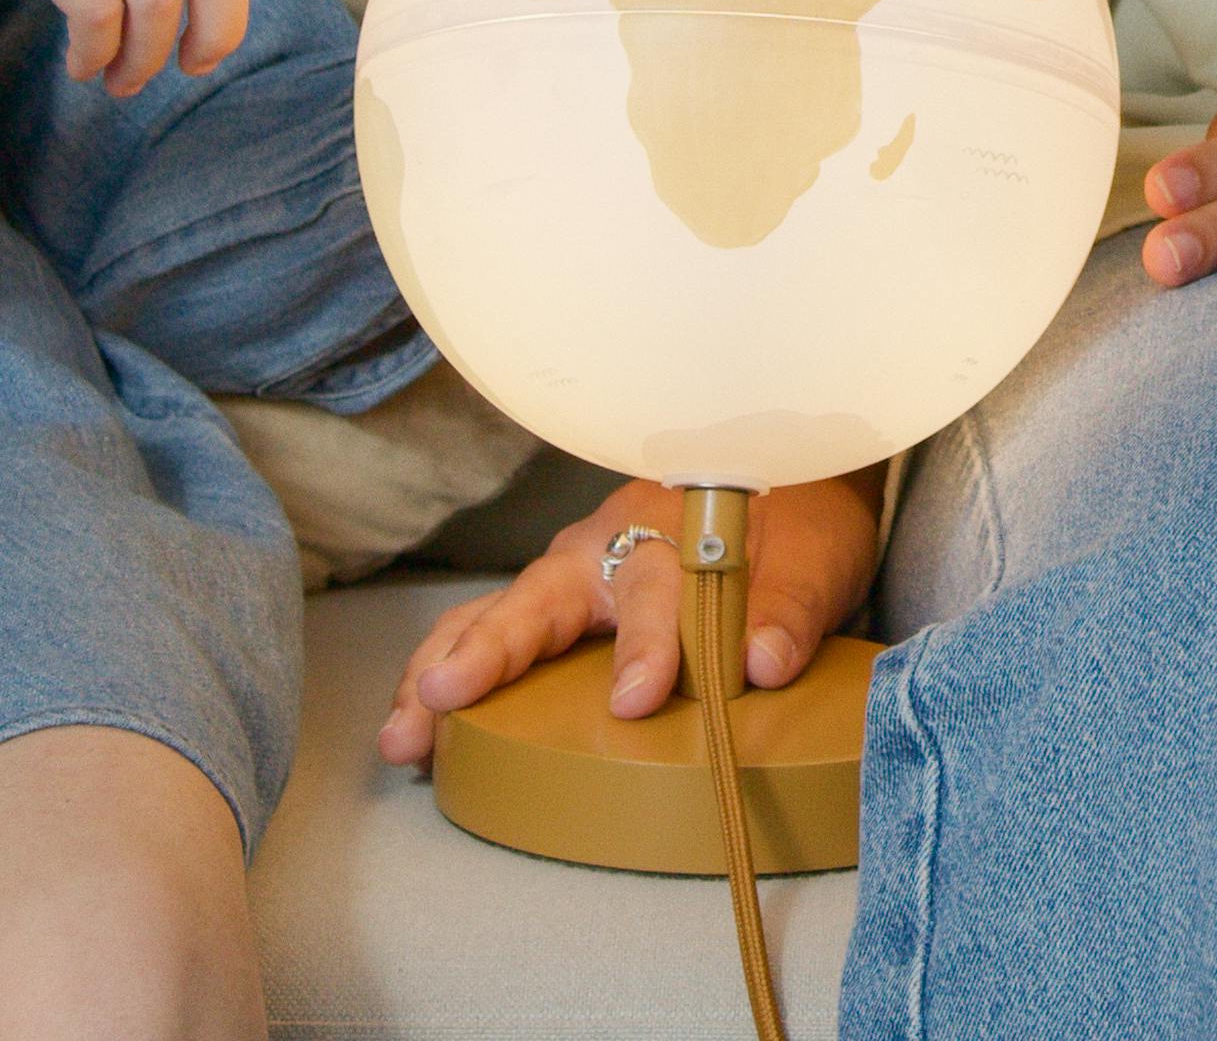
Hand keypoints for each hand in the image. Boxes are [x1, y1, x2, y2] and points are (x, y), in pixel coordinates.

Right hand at [375, 474, 881, 767]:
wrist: (788, 481)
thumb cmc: (796, 521)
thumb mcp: (813, 559)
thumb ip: (789, 609)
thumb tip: (762, 663)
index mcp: (664, 530)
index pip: (652, 592)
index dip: (647, 646)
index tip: (638, 697)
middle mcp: (601, 550)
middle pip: (533, 598)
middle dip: (486, 651)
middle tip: (442, 695)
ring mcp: (572, 579)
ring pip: (492, 615)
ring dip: (444, 671)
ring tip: (403, 736)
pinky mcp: (562, 607)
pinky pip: (494, 633)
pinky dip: (452, 674)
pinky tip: (422, 727)